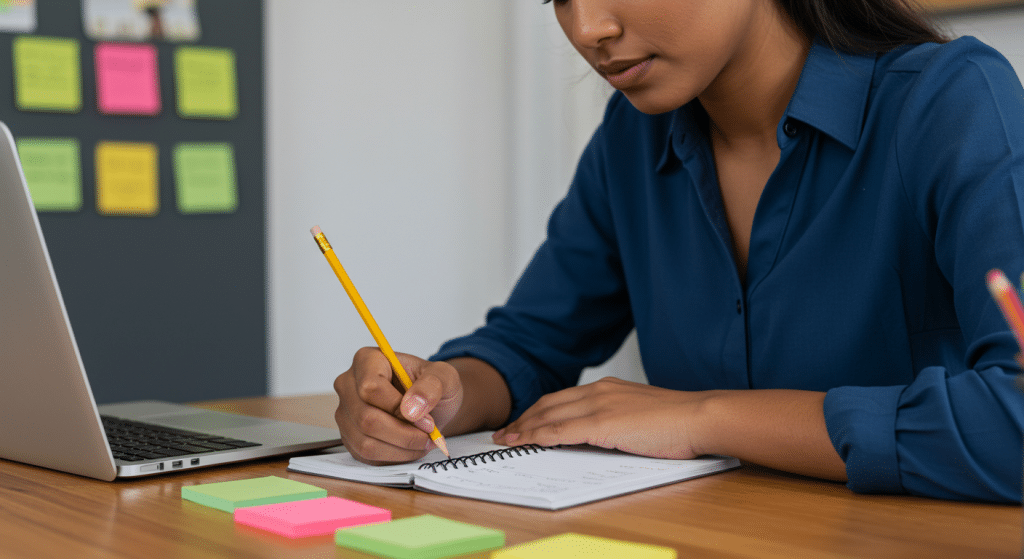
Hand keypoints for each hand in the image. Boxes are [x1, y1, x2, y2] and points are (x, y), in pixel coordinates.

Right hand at [333, 347, 462, 464]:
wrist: (428, 405)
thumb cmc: (432, 386)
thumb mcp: (444, 376)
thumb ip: (432, 386)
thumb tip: (411, 408)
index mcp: (367, 360)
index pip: (370, 388)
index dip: (398, 408)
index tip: (426, 418)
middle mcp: (349, 385)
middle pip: (366, 419)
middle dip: (404, 434)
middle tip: (429, 434)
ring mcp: (346, 412)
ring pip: (365, 442)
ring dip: (400, 448)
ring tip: (423, 441)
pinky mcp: (350, 437)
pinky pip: (366, 456)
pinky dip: (394, 457)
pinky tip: (410, 447)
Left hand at [492, 377, 710, 459]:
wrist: (699, 416)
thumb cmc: (678, 421)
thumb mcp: (639, 415)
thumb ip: (617, 419)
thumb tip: (602, 434)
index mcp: (608, 388)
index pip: (562, 398)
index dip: (538, 411)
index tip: (523, 422)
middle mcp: (599, 391)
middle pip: (549, 404)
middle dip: (524, 419)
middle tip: (506, 432)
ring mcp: (600, 406)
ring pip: (549, 416)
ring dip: (525, 428)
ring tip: (508, 439)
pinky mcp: (603, 423)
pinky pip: (561, 430)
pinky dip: (539, 436)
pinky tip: (526, 442)